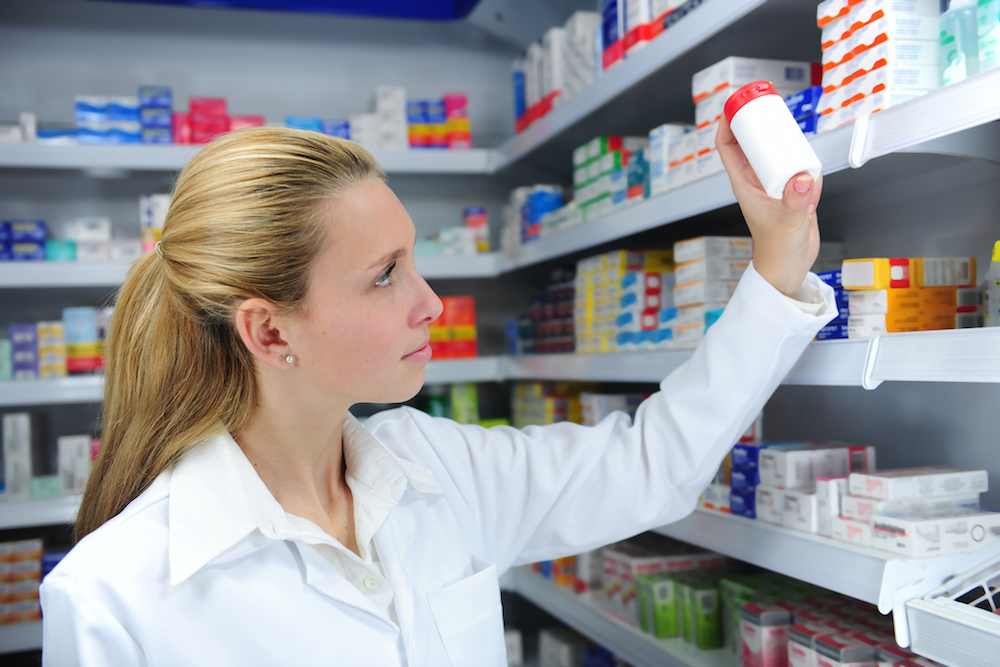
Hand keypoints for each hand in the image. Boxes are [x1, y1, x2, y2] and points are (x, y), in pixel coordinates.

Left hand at [715, 116, 821, 297]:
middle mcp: (757, 181)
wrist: (790, 267)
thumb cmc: (777, 248)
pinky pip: (800, 169)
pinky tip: (814, 185)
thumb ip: (795, 201)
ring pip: (778, 154)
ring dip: (789, 146)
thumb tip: (803, 178)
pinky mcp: (792, 191)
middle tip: (773, 106)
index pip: (728, 147)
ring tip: (799, 144)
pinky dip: (809, 170)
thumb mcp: (786, 221)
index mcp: (744, 183)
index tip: (738, 104)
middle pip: (754, 143)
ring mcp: (774, 185)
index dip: (729, 123)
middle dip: (761, 123)